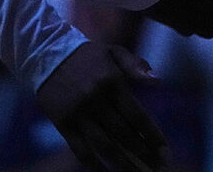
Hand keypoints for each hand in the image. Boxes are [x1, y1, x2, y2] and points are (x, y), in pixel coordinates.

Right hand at [35, 41, 166, 171]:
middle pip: (124, 135)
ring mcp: (79, 114)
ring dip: (123, 164)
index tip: (165, 151)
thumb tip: (158, 82)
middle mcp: (97, 101)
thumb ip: (136, 66)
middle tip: (159, 168)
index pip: (137, 116)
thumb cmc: (88, 55)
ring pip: (104, 146)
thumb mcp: (115, 52)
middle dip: (143, 154)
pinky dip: (94, 165)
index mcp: (113, 83)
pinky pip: (80, 150)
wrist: (46, 55)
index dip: (153, 135)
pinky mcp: (63, 124)